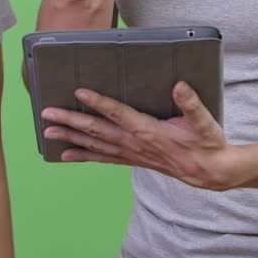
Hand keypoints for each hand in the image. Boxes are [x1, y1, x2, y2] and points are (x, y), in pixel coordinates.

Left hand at [40, 82, 238, 190]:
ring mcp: (131, 154)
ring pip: (94, 145)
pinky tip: (66, 154)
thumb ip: (191, 104)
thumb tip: (179, 85)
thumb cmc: (207, 144)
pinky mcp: (133, 160)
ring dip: (70, 137)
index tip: (79, 91)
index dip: (98, 102)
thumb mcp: (205, 122)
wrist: (210, 173)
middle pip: (97, 130)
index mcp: (148, 130)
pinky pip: (102, 158)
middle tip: (47, 114)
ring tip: (48, 133)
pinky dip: (83, 155)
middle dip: (70, 121)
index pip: (118, 113)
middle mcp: (135, 143)